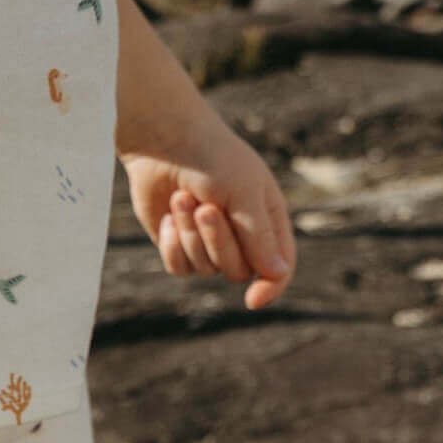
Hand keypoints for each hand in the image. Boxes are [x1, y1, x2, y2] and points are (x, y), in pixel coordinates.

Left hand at [119, 112, 295, 308]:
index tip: (253, 300)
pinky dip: (173, 243)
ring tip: (183, 199)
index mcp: (268, 219)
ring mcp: (209, 243)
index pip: (279, 267)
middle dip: (218, 241)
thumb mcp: (244, 193)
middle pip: (237, 271)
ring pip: (205, 269)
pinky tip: (170, 215)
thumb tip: (277, 273)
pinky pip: (179, 268)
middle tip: (204, 207)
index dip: (271, 287)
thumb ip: (259, 235)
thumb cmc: (212, 159)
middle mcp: (242, 235)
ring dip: (191, 235)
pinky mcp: (180, 245)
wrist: (163, 142)